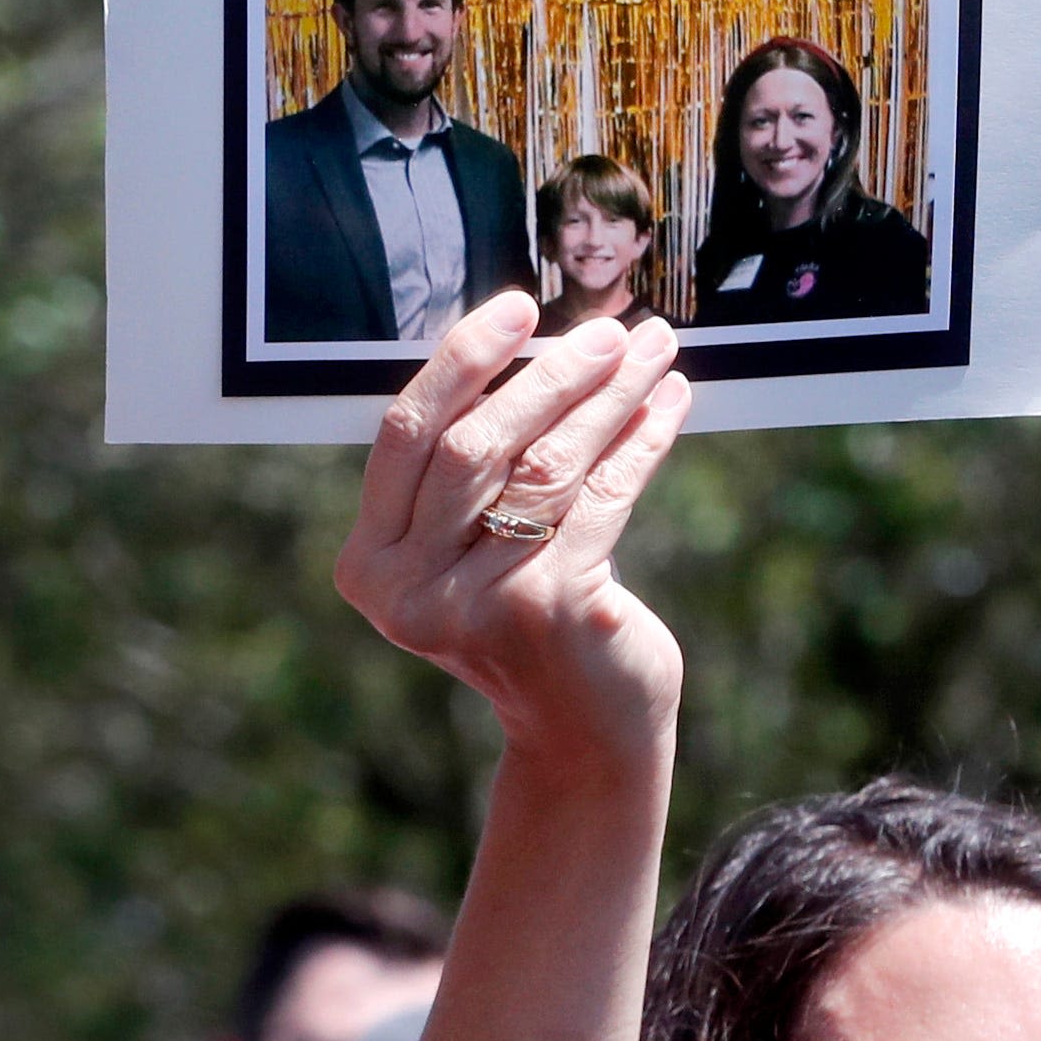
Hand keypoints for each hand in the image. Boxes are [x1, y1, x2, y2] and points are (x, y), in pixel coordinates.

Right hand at [335, 293, 689, 757]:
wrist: (583, 732)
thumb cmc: (527, 620)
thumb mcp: (471, 551)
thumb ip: (473, 471)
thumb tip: (539, 341)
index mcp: (370, 565)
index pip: (407, 434)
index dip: (461, 362)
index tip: (518, 308)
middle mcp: (411, 591)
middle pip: (476, 444)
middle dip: (550, 374)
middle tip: (608, 331)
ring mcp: (482, 604)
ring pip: (548, 465)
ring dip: (608, 396)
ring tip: (652, 351)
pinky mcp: (556, 610)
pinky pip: (606, 496)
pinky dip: (642, 441)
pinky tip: (671, 404)